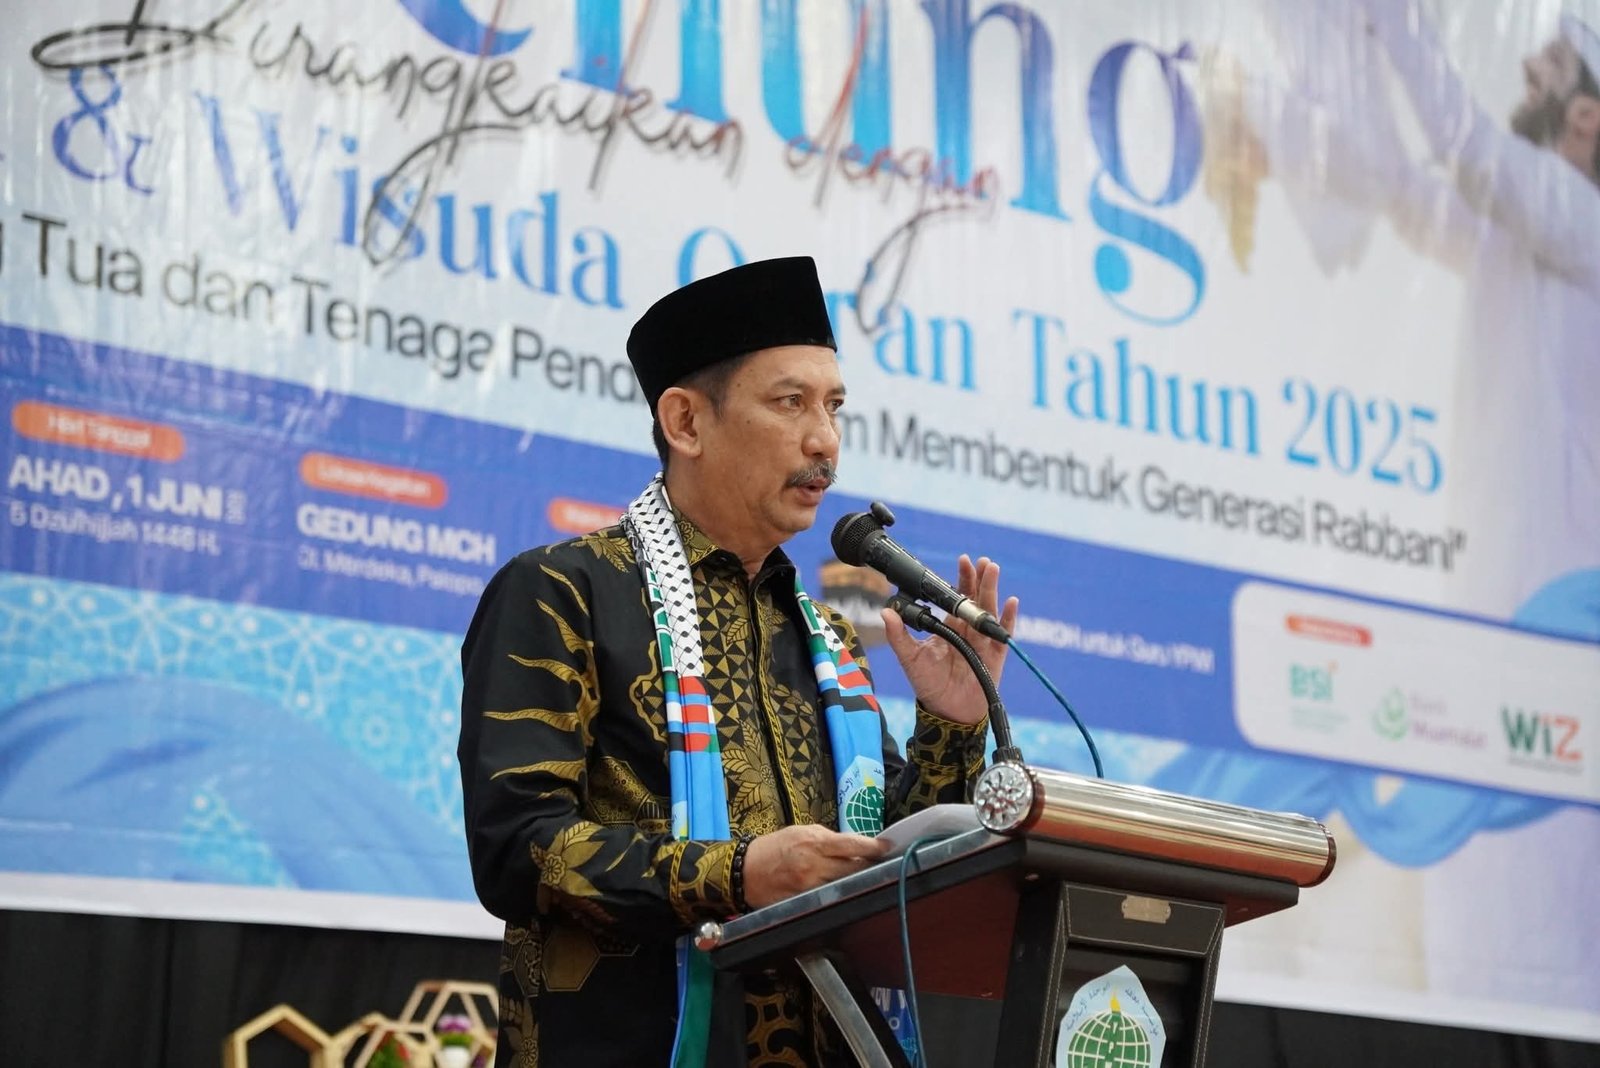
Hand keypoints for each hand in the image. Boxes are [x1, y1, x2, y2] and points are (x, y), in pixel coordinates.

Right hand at [741, 824, 892, 908]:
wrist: (745, 870)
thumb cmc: (774, 847)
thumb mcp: (800, 832)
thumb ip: (827, 839)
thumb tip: (853, 846)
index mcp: (814, 842)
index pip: (853, 846)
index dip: (874, 848)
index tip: (888, 847)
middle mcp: (814, 865)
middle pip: (855, 869)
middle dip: (871, 866)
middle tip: (885, 864)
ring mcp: (810, 887)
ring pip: (845, 886)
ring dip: (857, 882)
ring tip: (868, 878)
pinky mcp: (805, 903)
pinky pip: (830, 899)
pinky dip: (839, 895)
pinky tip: (846, 893)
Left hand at [881, 554, 1018, 724]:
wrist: (947, 712)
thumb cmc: (929, 684)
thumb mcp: (910, 658)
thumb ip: (898, 635)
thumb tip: (885, 612)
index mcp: (949, 627)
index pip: (956, 598)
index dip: (961, 580)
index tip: (963, 561)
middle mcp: (967, 630)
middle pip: (976, 599)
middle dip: (979, 579)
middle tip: (982, 561)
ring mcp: (983, 641)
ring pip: (989, 611)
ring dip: (992, 590)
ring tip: (992, 570)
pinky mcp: (995, 655)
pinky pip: (1004, 634)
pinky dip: (1008, 619)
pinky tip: (1010, 602)